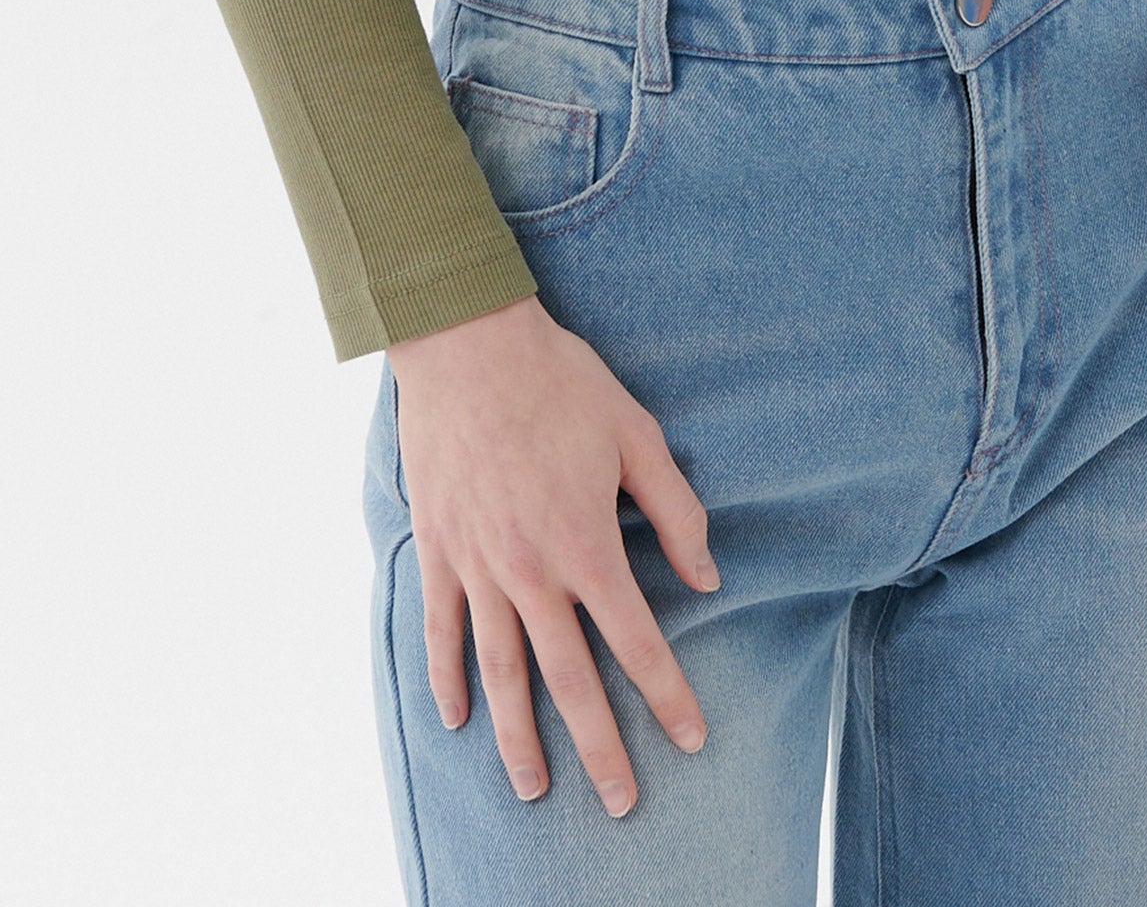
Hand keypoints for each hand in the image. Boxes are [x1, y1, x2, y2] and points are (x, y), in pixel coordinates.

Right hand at [387, 293, 719, 814]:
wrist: (467, 344)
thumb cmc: (560, 383)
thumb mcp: (637, 435)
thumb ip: (676, 511)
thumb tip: (708, 578)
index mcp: (586, 544)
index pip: (636, 640)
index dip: (667, 694)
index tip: (691, 739)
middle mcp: (531, 571)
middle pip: (568, 680)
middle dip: (599, 747)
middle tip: (622, 801)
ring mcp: (477, 566)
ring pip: (501, 673)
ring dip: (519, 738)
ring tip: (535, 788)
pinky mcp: (438, 550)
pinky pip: (442, 631)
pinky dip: (448, 680)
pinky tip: (459, 720)